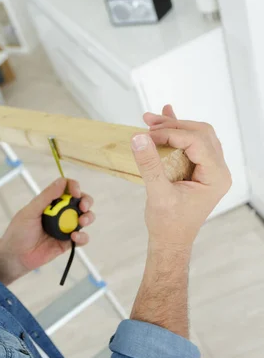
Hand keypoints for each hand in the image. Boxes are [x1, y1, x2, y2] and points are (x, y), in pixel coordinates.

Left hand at [0, 177, 94, 279]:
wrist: (16, 256)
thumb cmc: (19, 232)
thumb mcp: (30, 211)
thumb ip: (46, 197)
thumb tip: (62, 182)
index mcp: (50, 202)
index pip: (67, 188)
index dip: (74, 186)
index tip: (75, 193)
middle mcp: (60, 212)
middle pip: (80, 201)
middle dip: (86, 201)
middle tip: (83, 206)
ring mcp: (65, 227)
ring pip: (85, 218)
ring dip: (88, 217)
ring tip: (81, 222)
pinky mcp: (68, 242)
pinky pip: (82, 238)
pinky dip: (83, 236)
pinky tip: (74, 237)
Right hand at [132, 105, 231, 250]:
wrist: (170, 240)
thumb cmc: (168, 224)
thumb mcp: (157, 194)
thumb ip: (149, 165)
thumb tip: (139, 138)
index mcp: (215, 176)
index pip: (196, 141)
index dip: (171, 133)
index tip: (147, 136)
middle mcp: (217, 170)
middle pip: (200, 133)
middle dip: (173, 125)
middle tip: (148, 123)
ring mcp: (209, 170)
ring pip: (196, 136)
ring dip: (174, 126)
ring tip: (150, 121)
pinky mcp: (198, 170)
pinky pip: (191, 144)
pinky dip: (177, 132)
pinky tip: (166, 117)